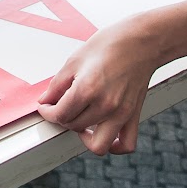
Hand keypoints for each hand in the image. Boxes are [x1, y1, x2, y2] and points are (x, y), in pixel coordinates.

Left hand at [36, 15, 162, 155]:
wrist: (141, 41)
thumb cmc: (110, 45)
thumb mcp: (74, 60)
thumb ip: (57, 85)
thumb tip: (45, 101)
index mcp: (87, 89)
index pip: (60, 115)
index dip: (47, 112)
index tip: (46, 107)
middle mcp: (105, 105)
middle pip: (75, 127)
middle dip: (63, 118)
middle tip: (62, 105)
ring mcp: (121, 113)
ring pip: (97, 143)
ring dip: (84, 134)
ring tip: (80, 119)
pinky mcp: (134, 115)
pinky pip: (126, 144)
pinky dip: (114, 147)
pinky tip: (103, 133)